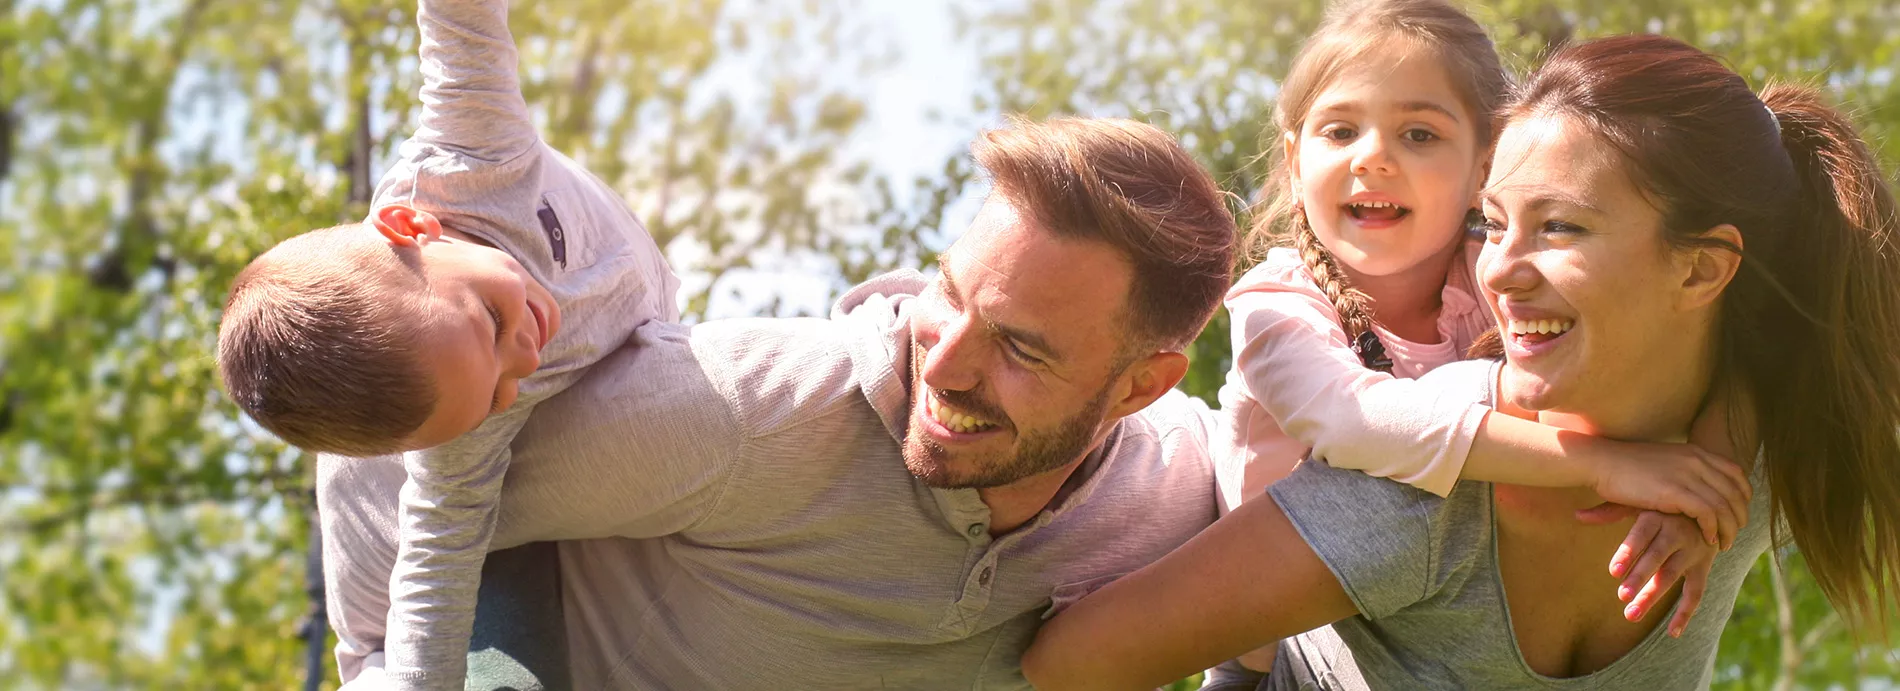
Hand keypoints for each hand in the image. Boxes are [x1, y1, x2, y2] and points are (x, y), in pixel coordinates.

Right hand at [1584, 440, 1749, 548]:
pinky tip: (1707, 539)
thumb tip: (1693, 485)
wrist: (1602, 461)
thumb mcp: (1663, 461)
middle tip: (1734, 534)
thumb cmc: (1626, 465)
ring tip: (1724, 543)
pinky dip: (1712, 529)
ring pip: (1724, 506)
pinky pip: (1708, 514)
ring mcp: (1687, 475)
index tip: (1738, 513)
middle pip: (1735, 493)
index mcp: (1696, 452)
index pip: (1736, 474)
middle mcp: (1697, 461)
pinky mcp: (1675, 492)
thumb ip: (1683, 470)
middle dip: (1739, 517)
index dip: (1743, 497)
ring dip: (1729, 529)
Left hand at [1590, 510, 1718, 637]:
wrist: (1708, 508)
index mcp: (1658, 516)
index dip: (1628, 552)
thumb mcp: (1639, 503)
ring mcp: (1693, 550)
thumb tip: (1577, 515)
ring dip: (1652, 596)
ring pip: (1672, 576)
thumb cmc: (1662, 506)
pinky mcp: (1704, 566)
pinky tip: (1672, 632)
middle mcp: (1677, 532)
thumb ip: (1610, 511)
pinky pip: (1696, 592)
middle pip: (1657, 557)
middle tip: (1621, 596)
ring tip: (1631, 614)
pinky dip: (1686, 613)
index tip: (1613, 571)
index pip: (1641, 535)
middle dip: (1639, 578)